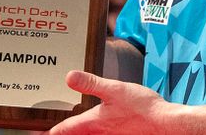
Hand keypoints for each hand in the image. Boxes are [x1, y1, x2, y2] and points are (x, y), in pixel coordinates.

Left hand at [48, 71, 188, 134]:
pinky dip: (92, 132)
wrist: (164, 123)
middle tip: (47, 132)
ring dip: (77, 133)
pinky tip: (97, 126)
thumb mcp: (114, 89)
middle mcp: (98, 133)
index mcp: (93, 122)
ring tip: (69, 129)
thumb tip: (69, 77)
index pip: (64, 129)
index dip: (50, 131)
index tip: (40, 131)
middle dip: (62, 133)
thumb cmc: (143, 108)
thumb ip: (91, 83)